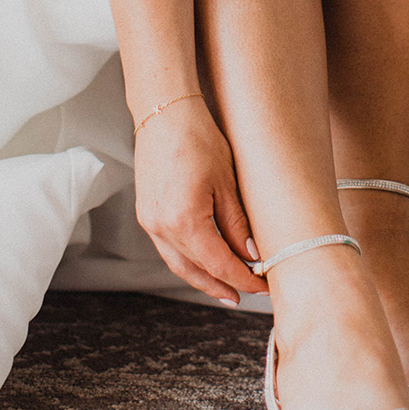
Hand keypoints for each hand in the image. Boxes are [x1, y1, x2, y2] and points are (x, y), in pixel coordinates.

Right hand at [132, 95, 264, 304]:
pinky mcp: (146, 213)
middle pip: (196, 271)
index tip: (262, 287)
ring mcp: (150, 222)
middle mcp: (162, 227)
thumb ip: (237, 223)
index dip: (242, 280)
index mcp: (185, 221)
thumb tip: (251, 255)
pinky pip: (169, 249)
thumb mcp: (226, 181)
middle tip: (246, 296)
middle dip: (222, 286)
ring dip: (203, 278)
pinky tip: (203, 262)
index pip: (219, 264)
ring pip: (179, 264)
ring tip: (226, 289)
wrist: (164, 112)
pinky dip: (188, 260)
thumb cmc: (198, 138)